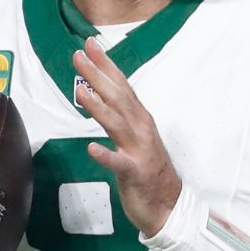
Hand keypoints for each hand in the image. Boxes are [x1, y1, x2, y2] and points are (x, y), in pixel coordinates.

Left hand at [73, 36, 181, 236]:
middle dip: (97, 76)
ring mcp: (139, 151)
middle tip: (79, 56)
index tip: (90, 45)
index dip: (106, 65)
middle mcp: (141, 129)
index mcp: (140, 119)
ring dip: (98, 107)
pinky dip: (106, 155)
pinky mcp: (135, 173)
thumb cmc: (149, 169)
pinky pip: (119, 163)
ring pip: (117, 124)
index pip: (122, 86)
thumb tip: (100, 93)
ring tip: (80, 91)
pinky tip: (92, 148)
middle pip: (117, 97)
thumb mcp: (136, 137)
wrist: (169, 205)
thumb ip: (121, 116)